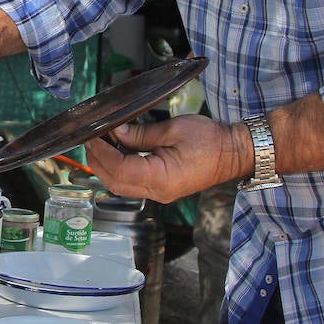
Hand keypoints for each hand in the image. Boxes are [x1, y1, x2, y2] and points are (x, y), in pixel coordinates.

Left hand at [85, 114, 245, 203]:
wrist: (234, 153)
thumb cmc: (210, 140)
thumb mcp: (173, 130)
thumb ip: (141, 134)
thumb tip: (116, 132)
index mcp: (161, 178)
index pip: (119, 169)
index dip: (101, 153)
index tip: (90, 136)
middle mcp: (158, 192)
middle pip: (115, 182)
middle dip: (98, 161)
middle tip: (89, 139)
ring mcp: (160, 193)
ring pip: (121, 186)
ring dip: (106, 166)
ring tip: (99, 143)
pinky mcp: (162, 188)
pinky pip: (133, 183)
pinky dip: (119, 169)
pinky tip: (116, 151)